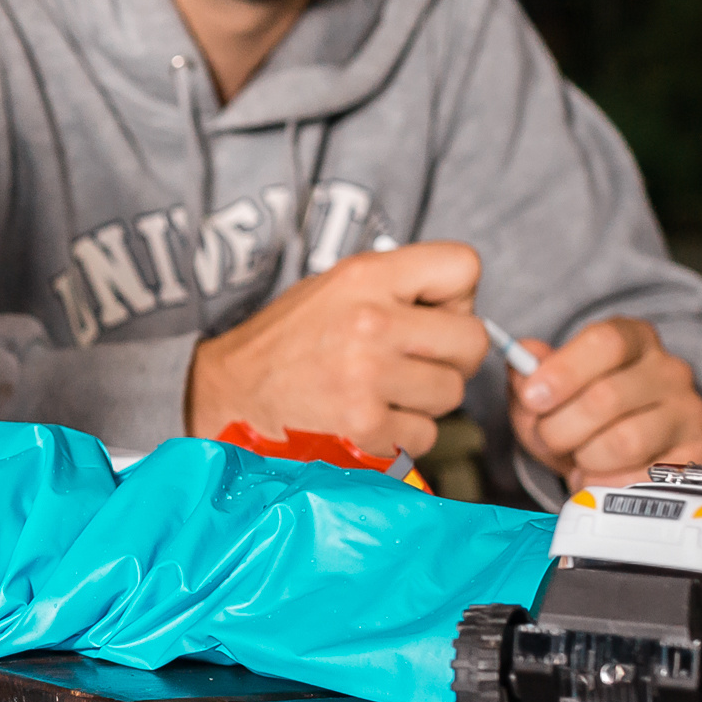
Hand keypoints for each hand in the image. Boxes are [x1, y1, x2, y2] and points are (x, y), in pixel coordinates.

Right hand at [187, 242, 487, 459]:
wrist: (230, 393)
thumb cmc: (288, 342)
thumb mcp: (335, 288)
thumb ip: (397, 288)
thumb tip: (463, 310)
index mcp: (365, 276)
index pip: (464, 267)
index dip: (456, 296)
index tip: (430, 313)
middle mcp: (371, 322)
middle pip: (472, 340)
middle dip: (451, 356)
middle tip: (412, 362)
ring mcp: (368, 377)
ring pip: (452, 393)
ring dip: (425, 400)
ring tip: (381, 391)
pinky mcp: (364, 427)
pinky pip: (425, 434)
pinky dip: (403, 434)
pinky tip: (368, 419)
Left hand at [508, 316, 701, 491]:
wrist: (609, 458)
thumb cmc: (574, 414)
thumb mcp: (543, 391)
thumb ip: (528, 374)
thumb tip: (524, 358)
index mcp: (634, 339)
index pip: (605, 342)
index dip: (563, 371)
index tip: (532, 398)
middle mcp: (670, 371)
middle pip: (606, 397)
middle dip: (560, 427)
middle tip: (547, 438)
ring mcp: (688, 413)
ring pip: (625, 441)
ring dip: (584, 458)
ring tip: (576, 457)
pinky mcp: (695, 456)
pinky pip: (641, 478)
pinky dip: (606, 483)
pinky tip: (598, 476)